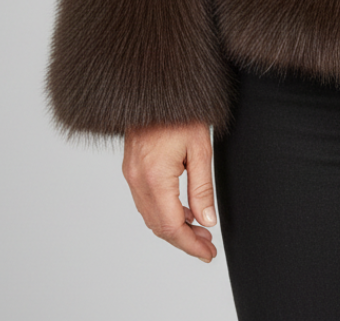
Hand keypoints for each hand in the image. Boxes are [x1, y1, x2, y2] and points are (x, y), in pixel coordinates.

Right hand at [122, 120, 218, 262]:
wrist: (154, 87)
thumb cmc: (181, 111)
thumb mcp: (200, 148)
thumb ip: (202, 188)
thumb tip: (207, 221)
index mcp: (154, 178)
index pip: (171, 226)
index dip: (190, 245)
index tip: (208, 253)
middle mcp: (137, 180)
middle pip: (158, 226)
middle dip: (184, 240)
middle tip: (207, 246)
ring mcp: (131, 174)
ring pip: (150, 215)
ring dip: (174, 227)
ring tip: (200, 231)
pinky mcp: (131, 168)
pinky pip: (146, 201)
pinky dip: (164, 212)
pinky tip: (183, 211)